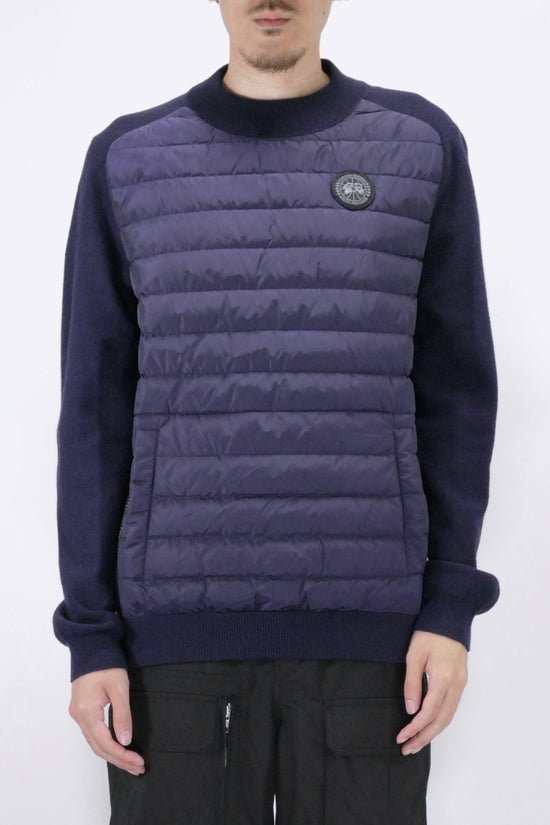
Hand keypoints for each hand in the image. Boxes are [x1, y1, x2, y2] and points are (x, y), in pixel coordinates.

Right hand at [68, 667, 145, 774]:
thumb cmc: (106, 664)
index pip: (105, 743)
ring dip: (113, 754)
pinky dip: (106, 744)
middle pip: (98, 747)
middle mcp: (79, 716)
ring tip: (131, 762)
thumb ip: (122, 715)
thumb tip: (126, 740)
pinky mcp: (81, 709)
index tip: (138, 762)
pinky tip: (118, 747)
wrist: (91, 646)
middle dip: (119, 759)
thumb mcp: (119, 688)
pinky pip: (92, 734)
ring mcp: (78, 713)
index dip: (122, 755)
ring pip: (95, 742)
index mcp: (87, 712)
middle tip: (138, 768)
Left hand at [395, 630, 467, 755]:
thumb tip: (411, 710)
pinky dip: (440, 720)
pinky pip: (452, 707)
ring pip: (449, 716)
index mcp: (444, 679)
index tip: (401, 737)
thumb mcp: (414, 656)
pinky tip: (429, 725)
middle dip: (424, 737)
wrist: (450, 617)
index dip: (415, 728)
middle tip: (408, 749)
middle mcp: (456, 685)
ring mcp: (461, 684)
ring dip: (433, 732)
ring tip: (416, 742)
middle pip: (442, 721)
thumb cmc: (429, 633)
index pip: (429, 713)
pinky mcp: (461, 681)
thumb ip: (412, 684)